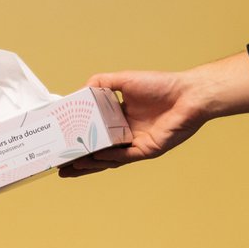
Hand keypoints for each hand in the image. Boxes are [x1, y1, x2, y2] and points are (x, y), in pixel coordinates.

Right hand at [59, 52, 248, 177]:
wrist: (189, 94)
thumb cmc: (162, 85)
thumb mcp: (125, 80)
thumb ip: (103, 82)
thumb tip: (82, 89)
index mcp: (120, 119)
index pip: (94, 132)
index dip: (78, 139)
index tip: (60, 143)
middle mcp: (125, 134)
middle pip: (97, 151)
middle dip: (78, 160)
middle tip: (59, 166)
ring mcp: (135, 144)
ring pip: (107, 159)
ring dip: (89, 164)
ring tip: (70, 168)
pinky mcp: (147, 150)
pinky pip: (123, 157)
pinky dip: (108, 158)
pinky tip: (93, 158)